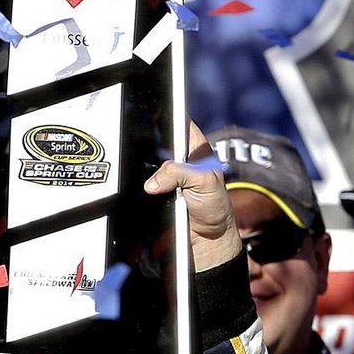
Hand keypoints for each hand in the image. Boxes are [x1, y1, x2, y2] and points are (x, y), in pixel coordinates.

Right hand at [143, 120, 241, 271]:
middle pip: (157, 140)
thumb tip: (152, 182)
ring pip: (146, 162)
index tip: (152, 113)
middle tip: (142, 150)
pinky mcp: (156, 191)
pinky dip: (139, 188)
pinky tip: (141, 190)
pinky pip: (142, 183)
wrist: (206, 240)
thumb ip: (180, 173)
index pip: (180, 121)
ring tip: (144, 177)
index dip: (167, 114)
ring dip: (142, 170)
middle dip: (148, 143)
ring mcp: (166, 175)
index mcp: (196, 147)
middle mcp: (180, 158)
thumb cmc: (214, 208)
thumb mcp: (204, 183)